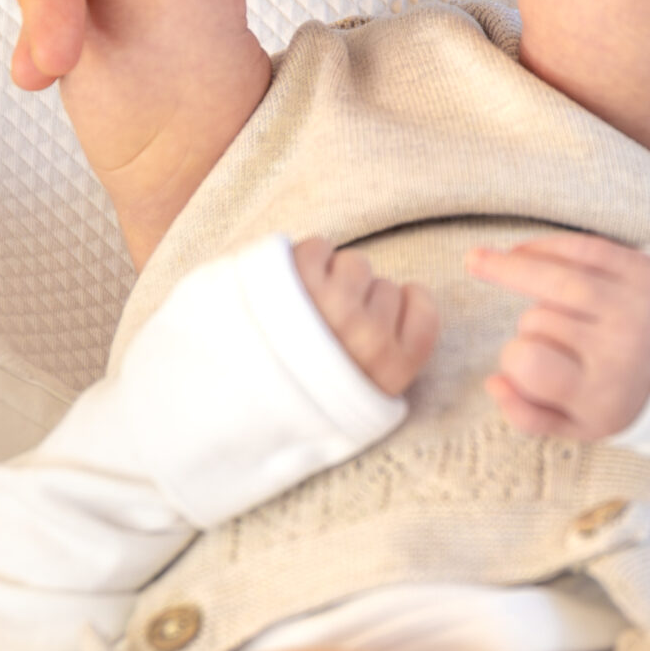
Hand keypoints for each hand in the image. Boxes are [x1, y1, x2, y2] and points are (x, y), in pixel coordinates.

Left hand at [292, 236, 439, 396]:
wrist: (226, 403)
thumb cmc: (299, 400)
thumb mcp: (362, 402)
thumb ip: (393, 356)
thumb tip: (409, 300)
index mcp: (391, 370)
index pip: (423, 308)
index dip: (400, 307)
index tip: (376, 320)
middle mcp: (367, 338)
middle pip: (385, 285)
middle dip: (359, 298)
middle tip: (326, 329)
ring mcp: (331, 306)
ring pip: (354, 264)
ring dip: (331, 279)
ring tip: (303, 311)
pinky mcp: (294, 280)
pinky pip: (320, 247)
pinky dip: (303, 263)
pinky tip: (285, 294)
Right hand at [467, 234, 649, 437]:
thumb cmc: (612, 392)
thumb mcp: (574, 425)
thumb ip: (527, 416)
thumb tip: (493, 383)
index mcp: (603, 392)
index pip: (530, 363)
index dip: (511, 358)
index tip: (517, 360)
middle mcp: (622, 347)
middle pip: (537, 319)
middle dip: (525, 325)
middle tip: (536, 335)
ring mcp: (636, 305)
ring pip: (556, 278)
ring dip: (511, 268)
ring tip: (476, 260)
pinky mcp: (644, 270)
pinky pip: (583, 248)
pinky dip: (545, 247)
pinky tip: (519, 251)